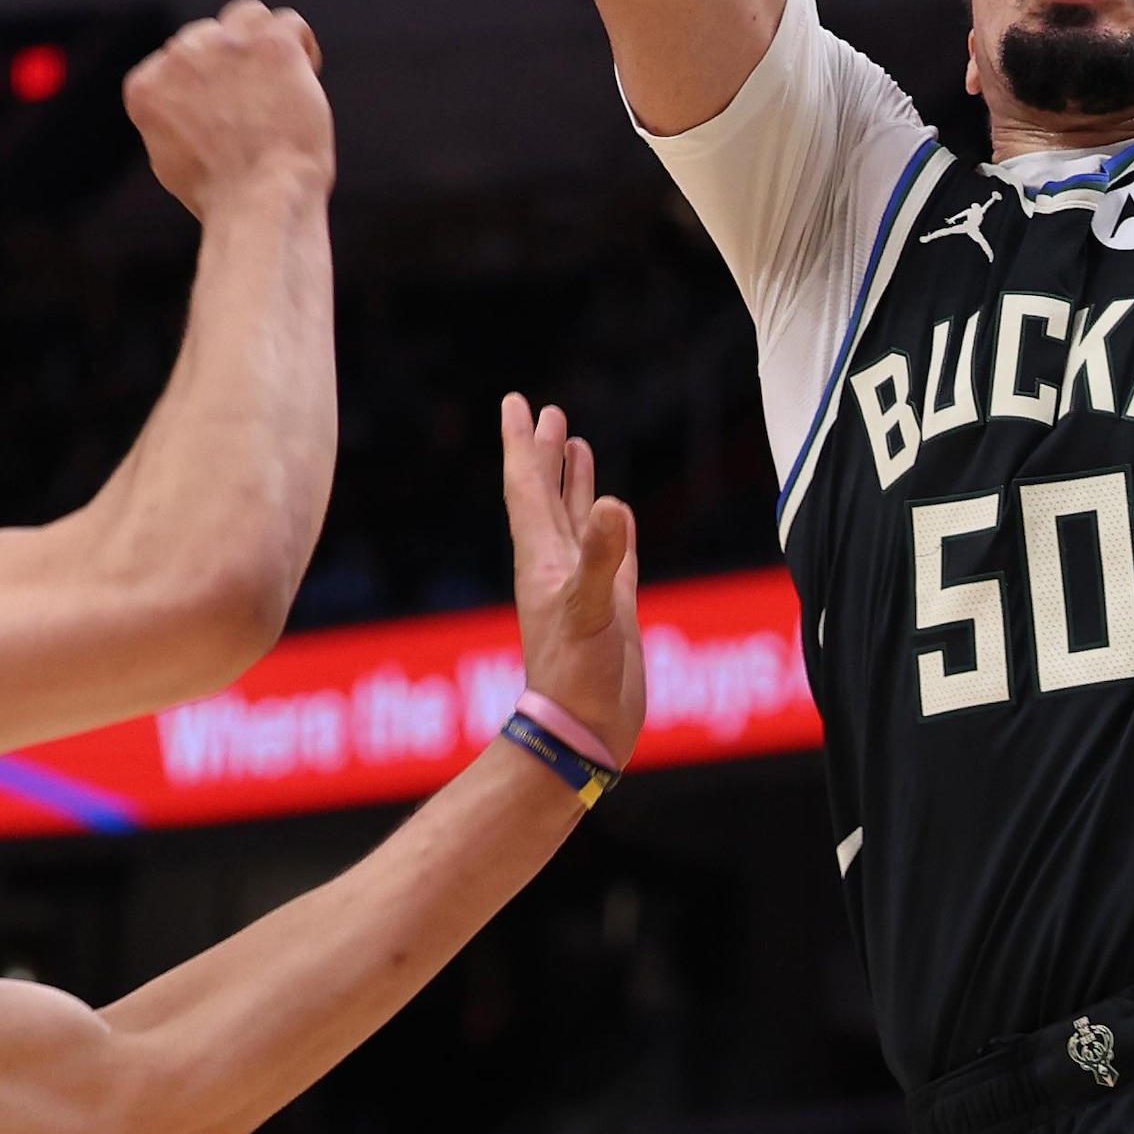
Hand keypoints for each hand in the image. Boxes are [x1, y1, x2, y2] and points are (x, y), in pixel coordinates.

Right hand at [122, 0, 330, 214]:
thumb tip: (191, 97)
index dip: (207, 83)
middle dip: (234, 65)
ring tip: (281, 84)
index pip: (176, 60)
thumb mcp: (172, 155)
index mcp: (146, 85)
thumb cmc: (224, 192)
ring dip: (263, 42)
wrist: (259, 199)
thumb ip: (174, 115)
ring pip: (246, 16)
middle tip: (258, 106)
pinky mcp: (270, 43)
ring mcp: (224, 46)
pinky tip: (306, 76)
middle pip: (210, 36)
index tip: (228, 113)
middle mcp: (178, 56)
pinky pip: (289, 23)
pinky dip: (302, 46)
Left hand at [496, 393, 644, 759]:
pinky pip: (610, 551)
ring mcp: (584, 584)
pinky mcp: (611, 605)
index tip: (517, 401)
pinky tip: (616, 511)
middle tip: (548, 413)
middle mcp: (557, 564)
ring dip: (574, 482)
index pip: (527, 487)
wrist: (583, 732)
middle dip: (545, 453)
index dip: (523, 444)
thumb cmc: (578, 677)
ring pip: (576, 519)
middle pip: (546, 495)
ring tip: (577, 445)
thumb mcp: (591, 611)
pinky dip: (611, 525)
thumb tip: (616, 503)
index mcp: (542, 558)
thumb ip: (604, 559)